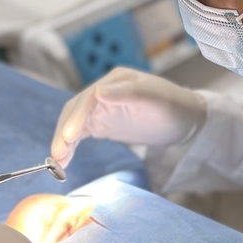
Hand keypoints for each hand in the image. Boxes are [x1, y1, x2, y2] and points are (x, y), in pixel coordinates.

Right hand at [51, 67, 206, 167]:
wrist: (186, 119)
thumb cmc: (175, 106)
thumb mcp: (156, 100)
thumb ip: (128, 94)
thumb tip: (98, 91)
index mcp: (115, 81)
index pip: (89, 98)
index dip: (77, 117)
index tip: (68, 136)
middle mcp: (104, 92)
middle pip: (75, 110)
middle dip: (64, 132)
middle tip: (57, 155)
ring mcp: (101, 107)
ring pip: (74, 122)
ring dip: (63, 141)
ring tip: (57, 162)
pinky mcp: (102, 122)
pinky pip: (80, 133)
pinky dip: (71, 146)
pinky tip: (64, 160)